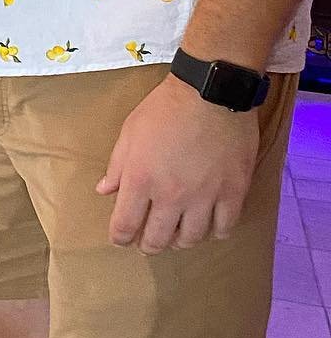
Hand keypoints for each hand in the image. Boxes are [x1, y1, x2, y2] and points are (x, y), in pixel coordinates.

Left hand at [99, 73, 259, 253]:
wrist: (211, 92)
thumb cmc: (165, 108)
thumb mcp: (130, 132)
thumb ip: (116, 166)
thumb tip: (104, 190)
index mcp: (140, 180)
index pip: (124, 226)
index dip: (120, 238)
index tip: (122, 238)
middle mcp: (170, 195)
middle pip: (157, 240)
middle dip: (149, 245)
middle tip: (149, 241)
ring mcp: (204, 196)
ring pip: (191, 238)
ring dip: (180, 241)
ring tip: (177, 234)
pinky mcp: (233, 192)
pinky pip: (225, 227)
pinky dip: (215, 231)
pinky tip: (210, 225)